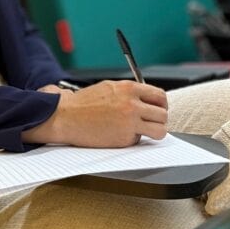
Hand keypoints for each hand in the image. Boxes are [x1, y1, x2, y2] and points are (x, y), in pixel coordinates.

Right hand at [23, 80, 167, 146]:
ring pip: (160, 130)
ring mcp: (129, 123)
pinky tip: (119, 134)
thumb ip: (129, 92)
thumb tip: (145, 98)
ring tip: (142, 131)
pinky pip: (139, 140)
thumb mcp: (109, 87)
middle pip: (163, 114)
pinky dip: (133, 139)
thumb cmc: (83, 103)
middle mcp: (132, 105)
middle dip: (159, 119)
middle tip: (150, 122)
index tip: (157, 109)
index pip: (160, 96)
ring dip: (154, 132)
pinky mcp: (124, 138)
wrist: (66, 117)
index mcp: (129, 89)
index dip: (161, 104)